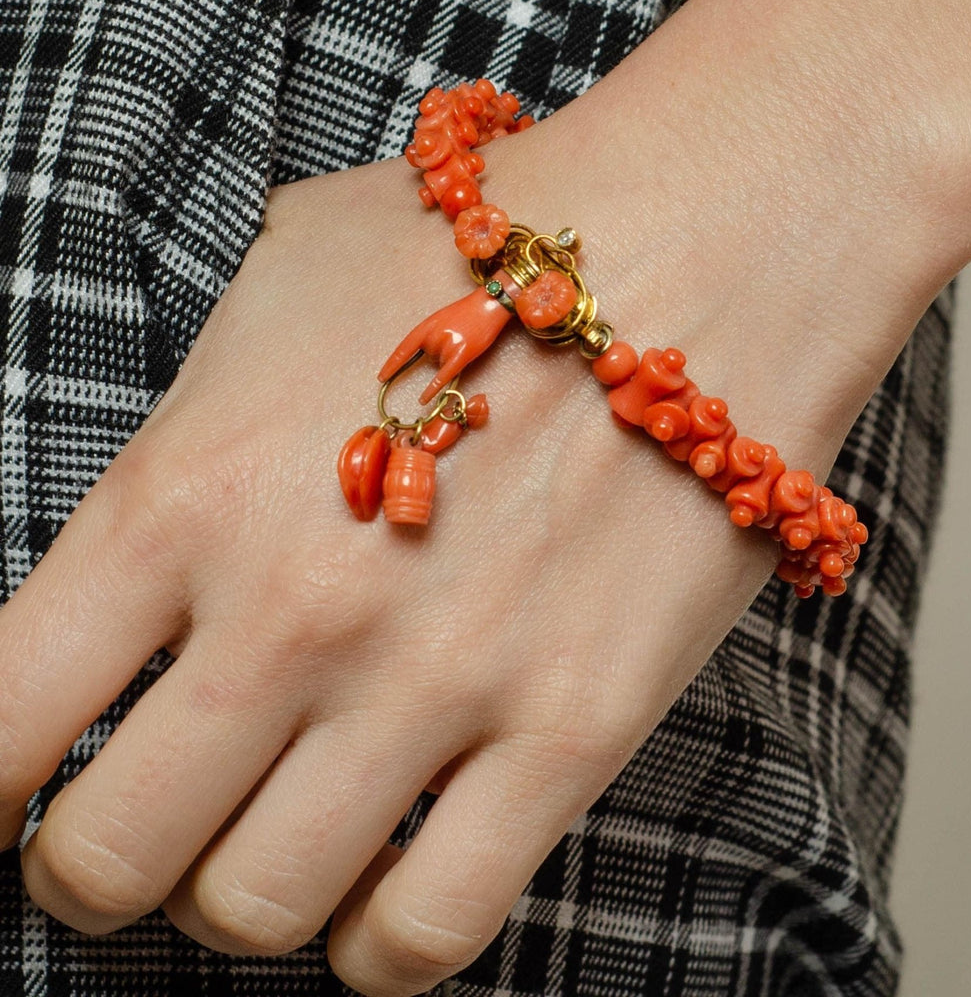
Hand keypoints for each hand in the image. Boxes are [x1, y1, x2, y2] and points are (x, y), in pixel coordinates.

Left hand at [0, 113, 873, 995]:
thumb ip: (188, 419)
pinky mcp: (569, 732)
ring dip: (241, 892)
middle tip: (150, 820)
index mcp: (185, 495)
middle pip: (105, 863)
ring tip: (280, 831)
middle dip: (101, 863)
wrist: (699, 247)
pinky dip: (379, 943)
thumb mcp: (279, 288)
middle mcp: (289, 614)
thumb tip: (157, 519)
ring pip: (253, 912)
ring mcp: (433, 686)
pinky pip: (427, 933)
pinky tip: (386, 882)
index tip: (19, 788)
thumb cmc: (483, 253)